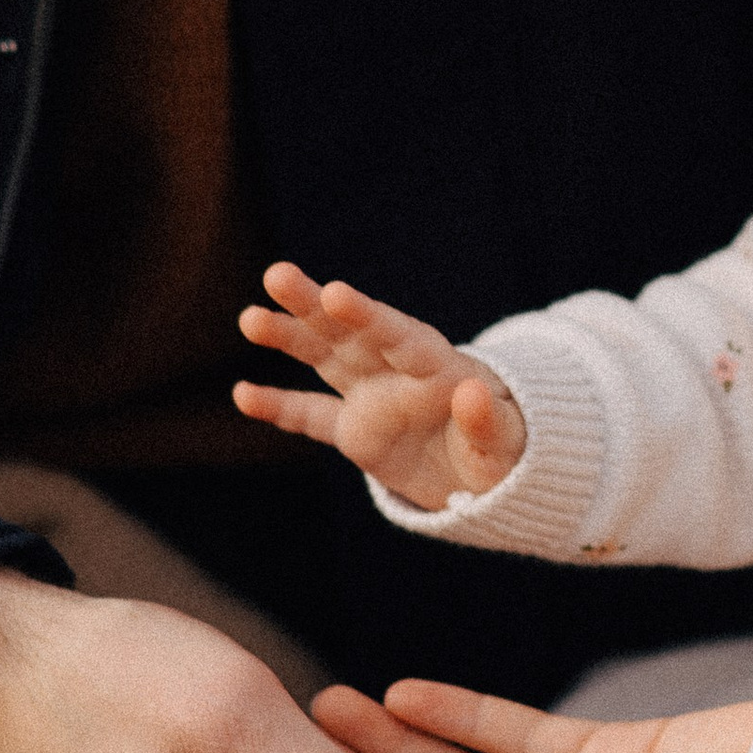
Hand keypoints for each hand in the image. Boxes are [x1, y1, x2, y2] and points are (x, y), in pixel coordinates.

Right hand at [232, 262, 525, 512]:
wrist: (493, 477)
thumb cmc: (510, 450)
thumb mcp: (510, 442)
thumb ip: (487, 420)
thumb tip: (471, 391)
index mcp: (439, 367)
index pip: (398, 337)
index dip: (367, 316)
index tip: (336, 293)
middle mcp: (398, 371)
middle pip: (351, 333)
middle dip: (314, 305)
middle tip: (277, 274)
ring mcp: (373, 397)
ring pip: (325, 359)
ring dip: (289, 338)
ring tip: (249, 318)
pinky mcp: (356, 431)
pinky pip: (312, 417)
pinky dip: (281, 407)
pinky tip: (242, 394)